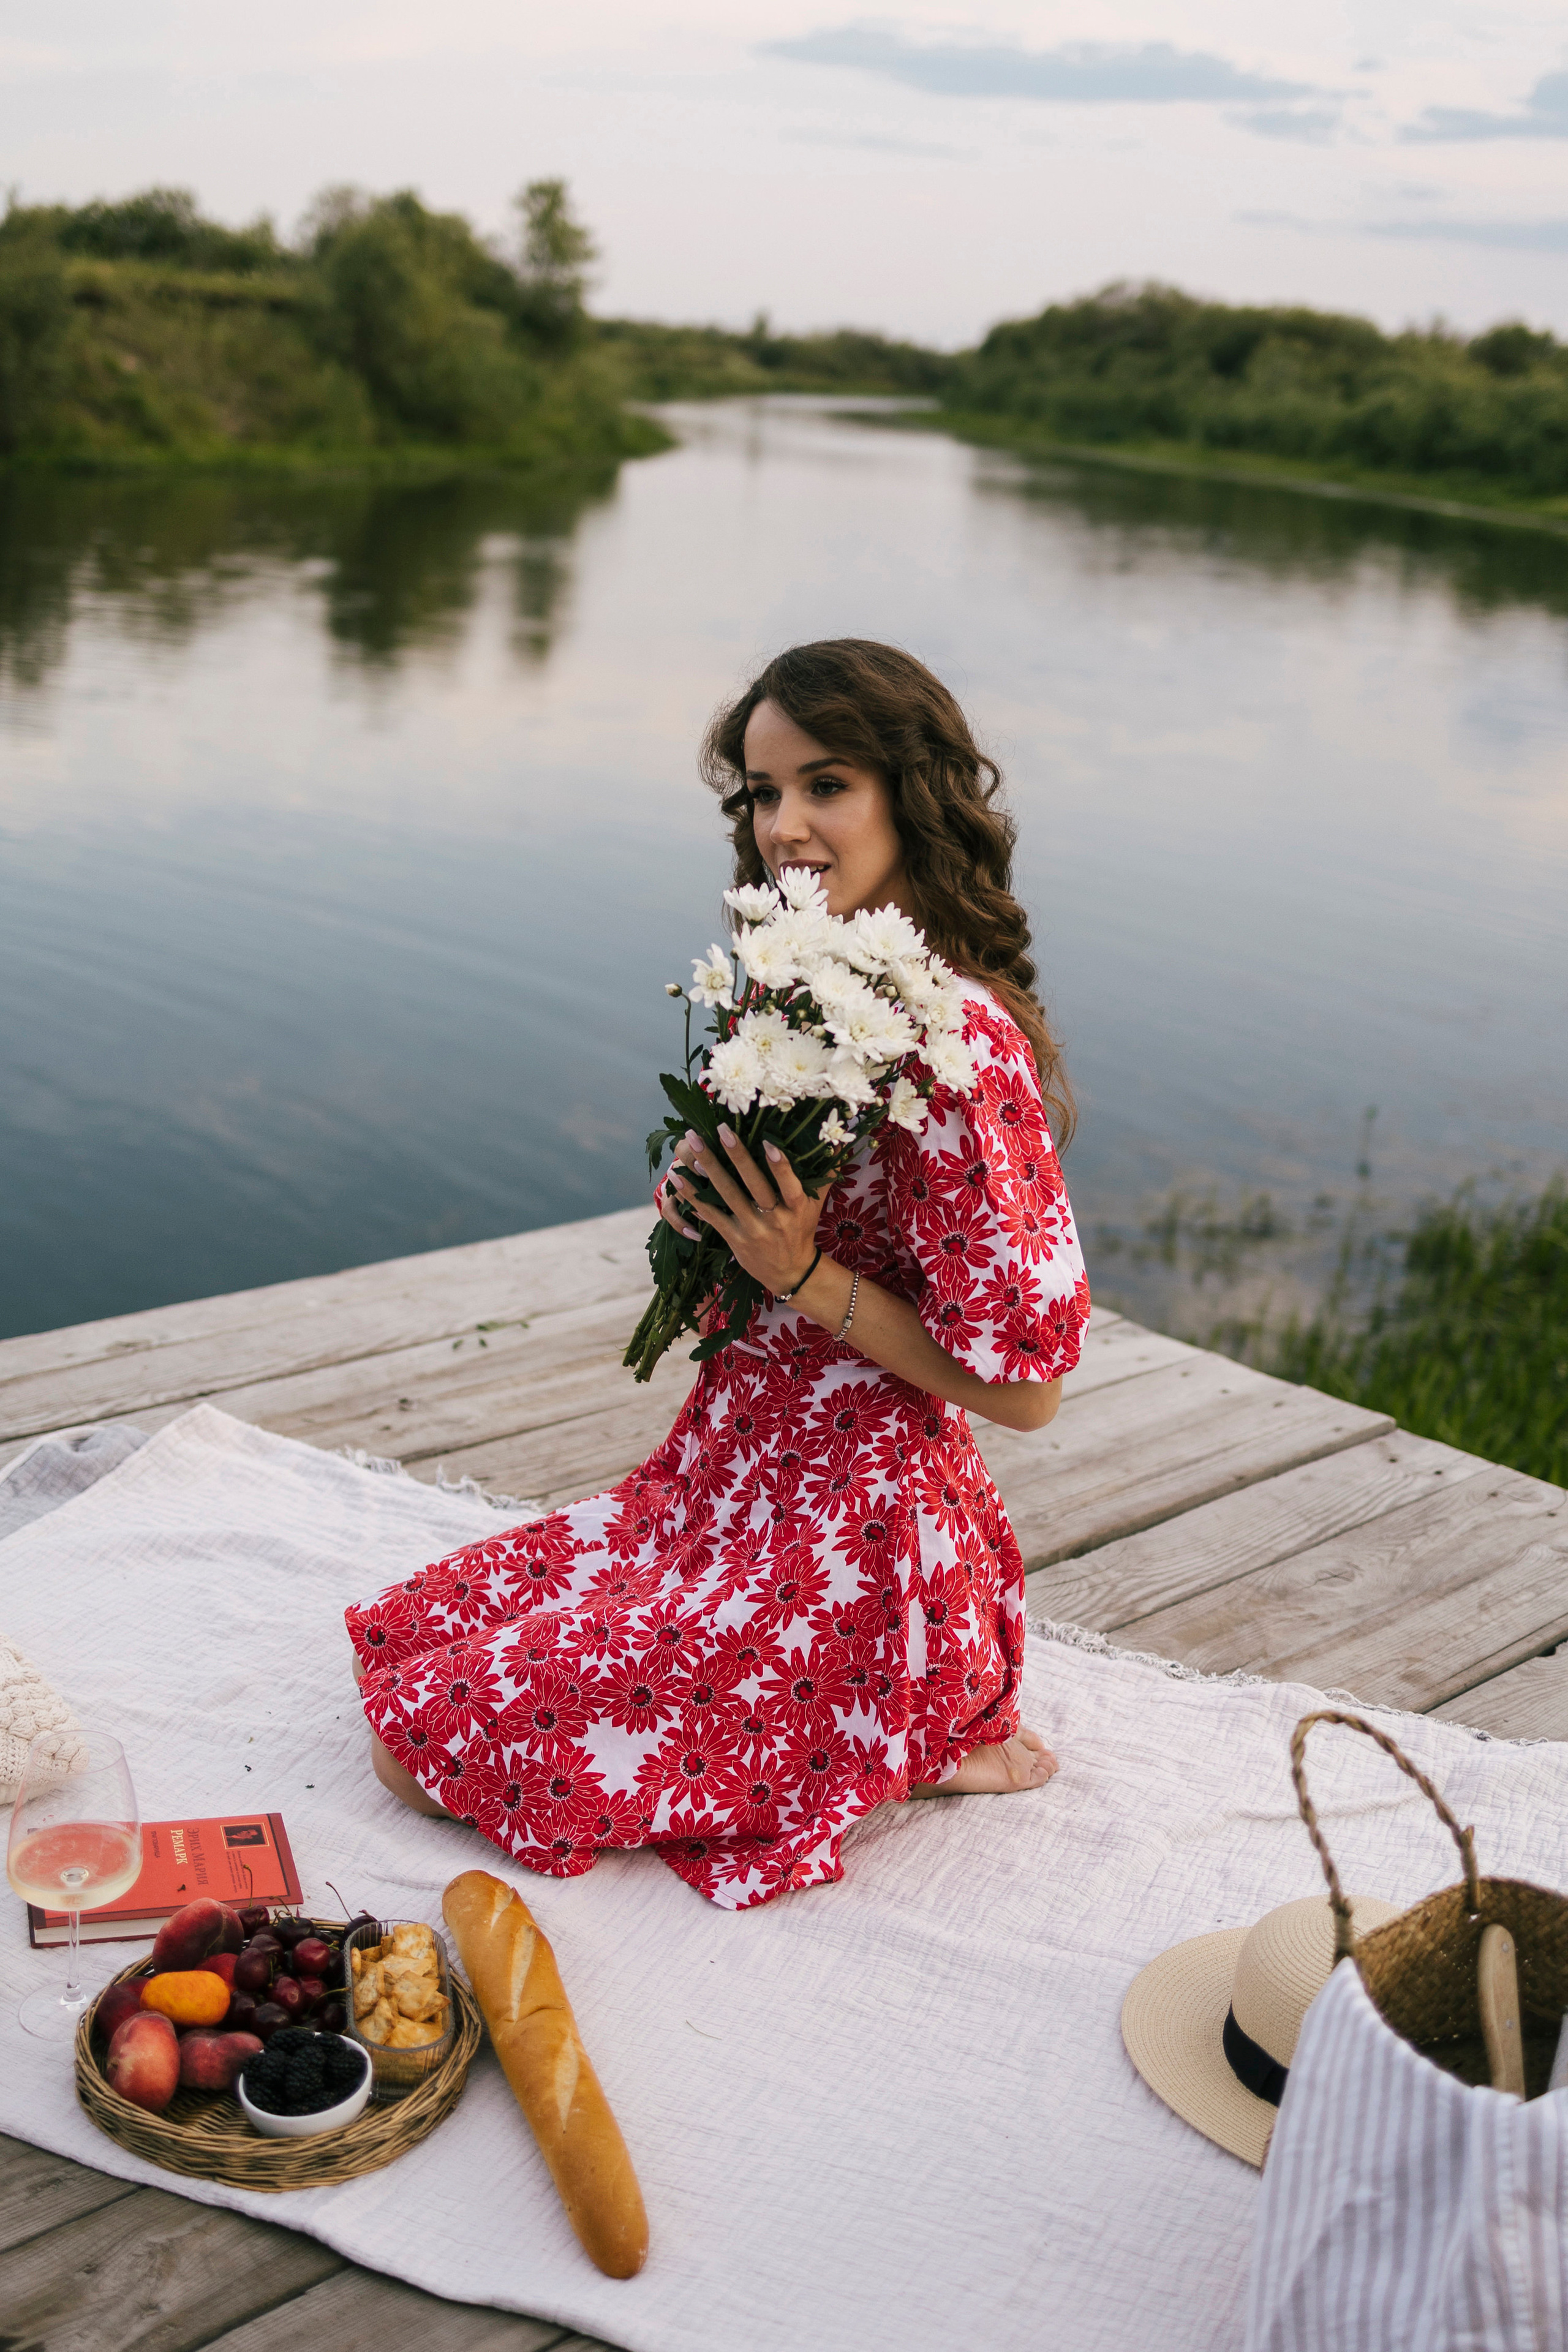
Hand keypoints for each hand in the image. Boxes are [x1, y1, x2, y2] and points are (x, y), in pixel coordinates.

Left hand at [664, 1125, 822, 1294]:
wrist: (789, 1272)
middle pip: (754, 1185)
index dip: (781, 1167)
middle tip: (721, 1129)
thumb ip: (824, 1173)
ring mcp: (751, 1229)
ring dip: (708, 1167)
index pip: (791, 1186)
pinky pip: (710, 1214)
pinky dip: (693, 1195)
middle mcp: (774, 1219)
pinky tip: (678, 1176)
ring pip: (728, 1194)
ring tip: (692, 1142)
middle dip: (737, 1156)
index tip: (769, 1143)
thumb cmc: (802, 1229)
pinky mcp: (732, 1237)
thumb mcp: (816, 1204)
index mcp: (797, 1209)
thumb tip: (836, 1139)